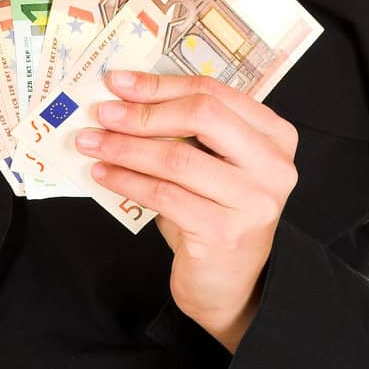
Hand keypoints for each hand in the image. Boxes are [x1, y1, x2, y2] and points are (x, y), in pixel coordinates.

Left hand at [75, 68, 298, 350]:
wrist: (229, 286)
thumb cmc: (215, 214)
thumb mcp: (214, 164)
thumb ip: (190, 130)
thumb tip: (127, 95)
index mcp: (275, 135)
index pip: (214, 92)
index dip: (162, 84)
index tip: (119, 81)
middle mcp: (274, 165)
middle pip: (202, 115)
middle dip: (144, 111)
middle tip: (102, 112)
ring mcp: (253, 201)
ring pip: (177, 157)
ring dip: (126, 147)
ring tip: (92, 142)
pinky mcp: (224, 233)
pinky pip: (164, 195)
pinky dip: (127, 180)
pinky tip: (104, 174)